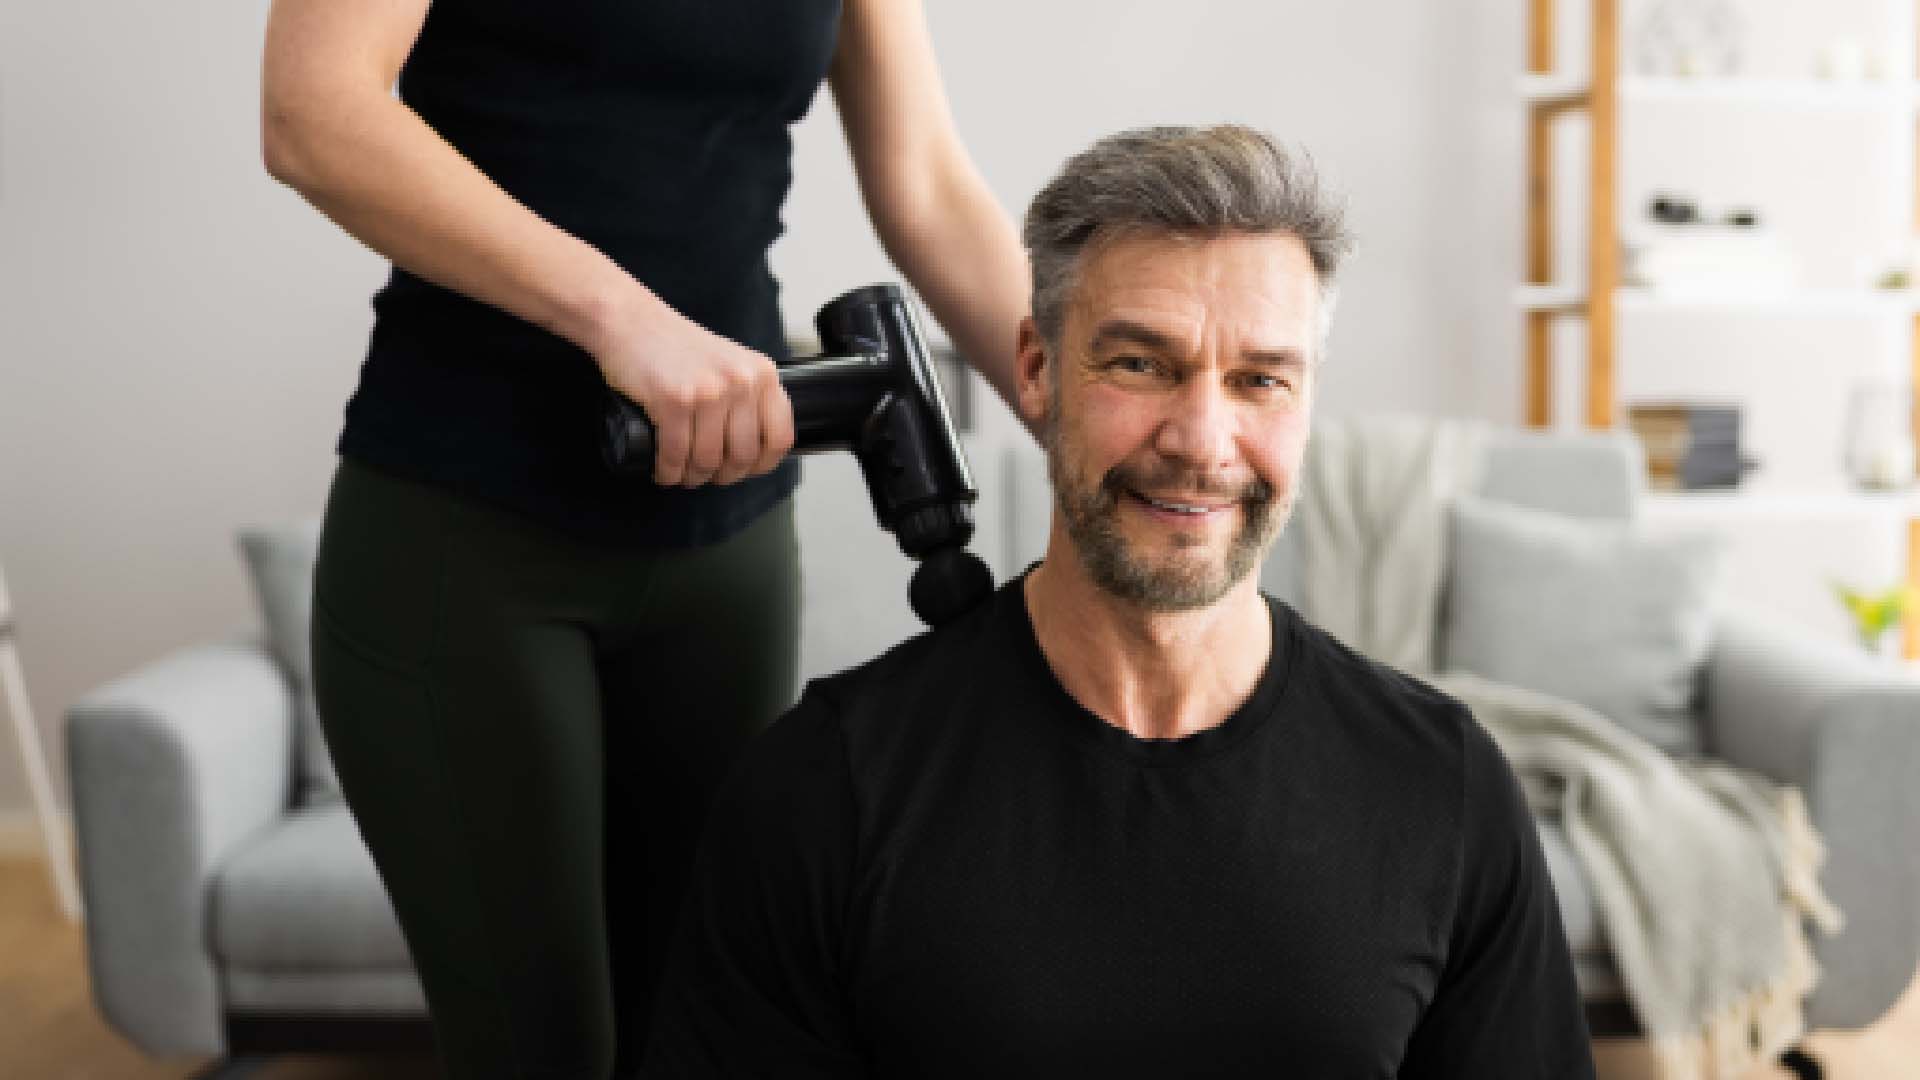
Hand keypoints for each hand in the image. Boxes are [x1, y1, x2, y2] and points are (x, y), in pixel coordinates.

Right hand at [592, 298, 795, 487]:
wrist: (631, 321)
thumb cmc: (677, 346)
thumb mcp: (731, 363)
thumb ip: (749, 397)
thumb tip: (754, 448)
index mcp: (761, 374)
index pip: (780, 437)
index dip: (762, 464)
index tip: (745, 470)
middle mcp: (740, 382)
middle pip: (742, 456)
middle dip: (722, 475)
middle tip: (707, 474)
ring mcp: (708, 391)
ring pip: (708, 460)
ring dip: (692, 477)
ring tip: (682, 473)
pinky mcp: (673, 400)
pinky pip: (675, 455)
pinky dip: (668, 471)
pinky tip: (664, 470)